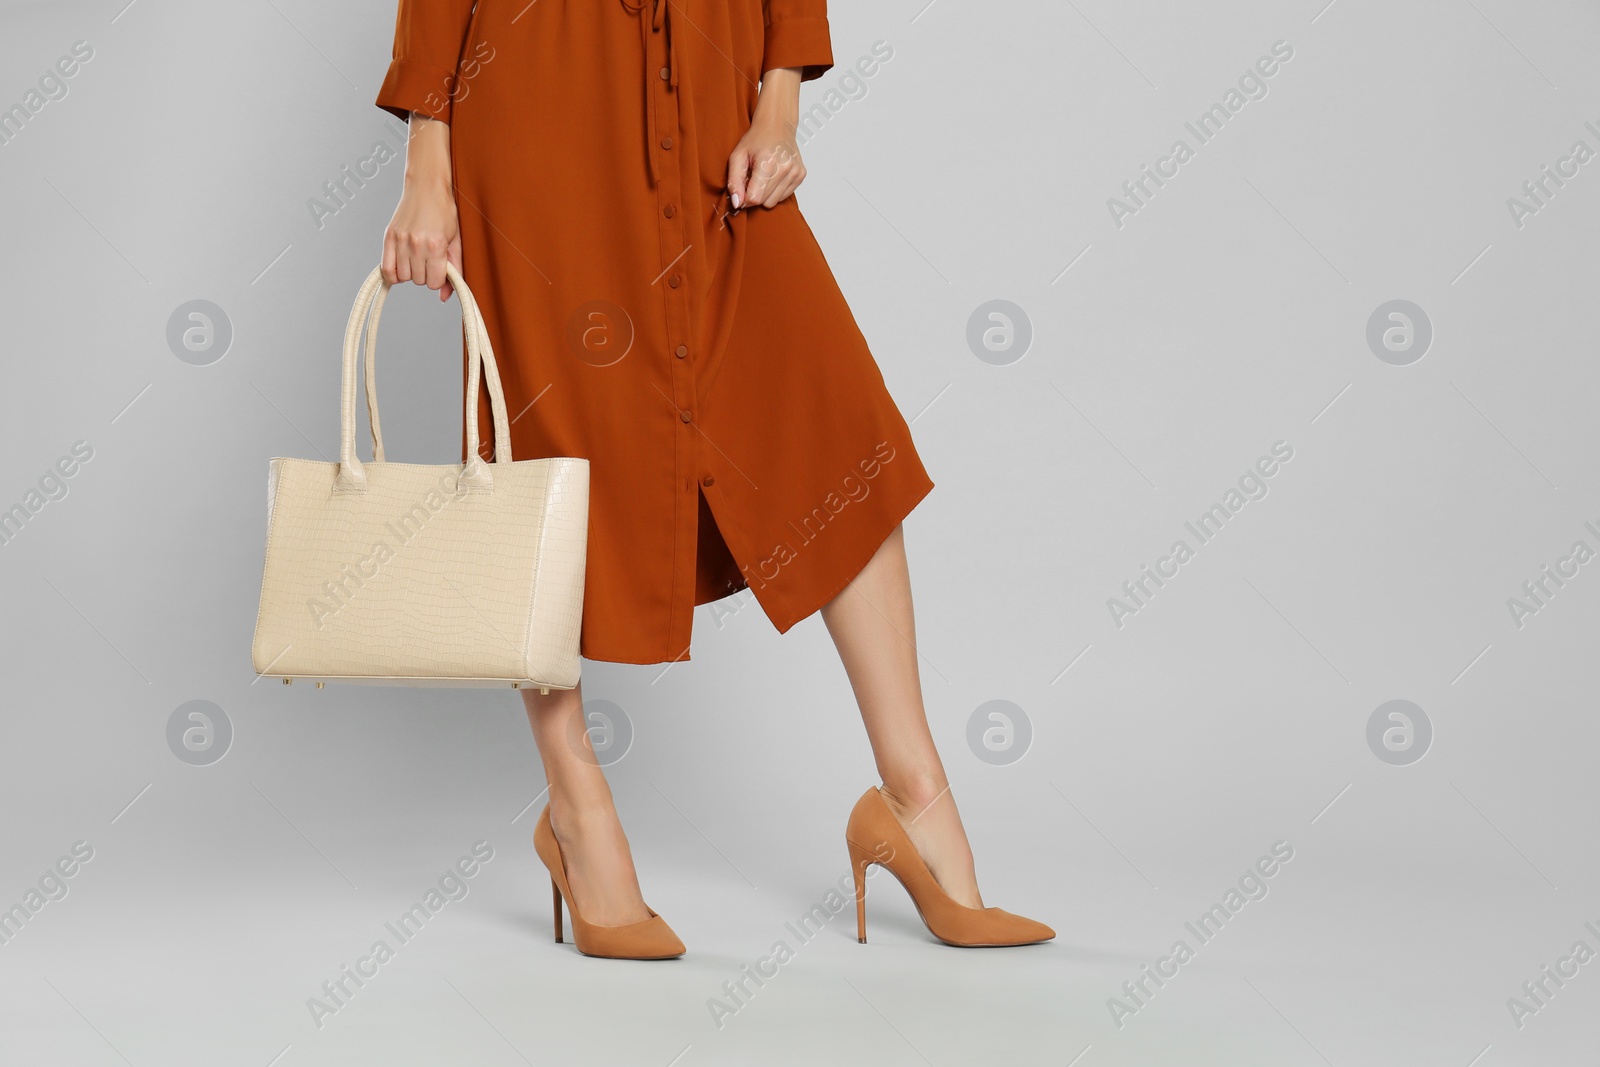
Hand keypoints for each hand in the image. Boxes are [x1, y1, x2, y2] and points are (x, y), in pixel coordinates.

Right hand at [382, 113, 460, 300]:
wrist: (426, 186)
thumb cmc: (444, 211)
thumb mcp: (456, 241)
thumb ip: (454, 270)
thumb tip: (446, 296)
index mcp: (435, 245)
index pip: (434, 283)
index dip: (439, 279)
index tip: (441, 269)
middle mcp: (415, 244)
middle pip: (418, 281)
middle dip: (426, 275)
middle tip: (430, 260)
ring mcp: (400, 240)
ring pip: (402, 277)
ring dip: (411, 273)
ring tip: (417, 259)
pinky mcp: (388, 237)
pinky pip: (385, 269)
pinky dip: (393, 274)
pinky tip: (401, 267)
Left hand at [728, 69, 805, 208]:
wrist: (777, 124)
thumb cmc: (756, 139)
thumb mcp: (737, 156)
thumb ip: (734, 181)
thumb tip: (737, 203)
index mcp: (768, 162)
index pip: (755, 198)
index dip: (744, 197)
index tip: (742, 187)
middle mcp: (785, 168)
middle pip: (764, 202)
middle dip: (755, 194)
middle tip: (752, 178)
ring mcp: (795, 172)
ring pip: (774, 202)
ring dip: (765, 193)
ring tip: (763, 176)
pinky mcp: (801, 175)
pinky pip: (783, 196)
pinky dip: (775, 190)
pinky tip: (773, 175)